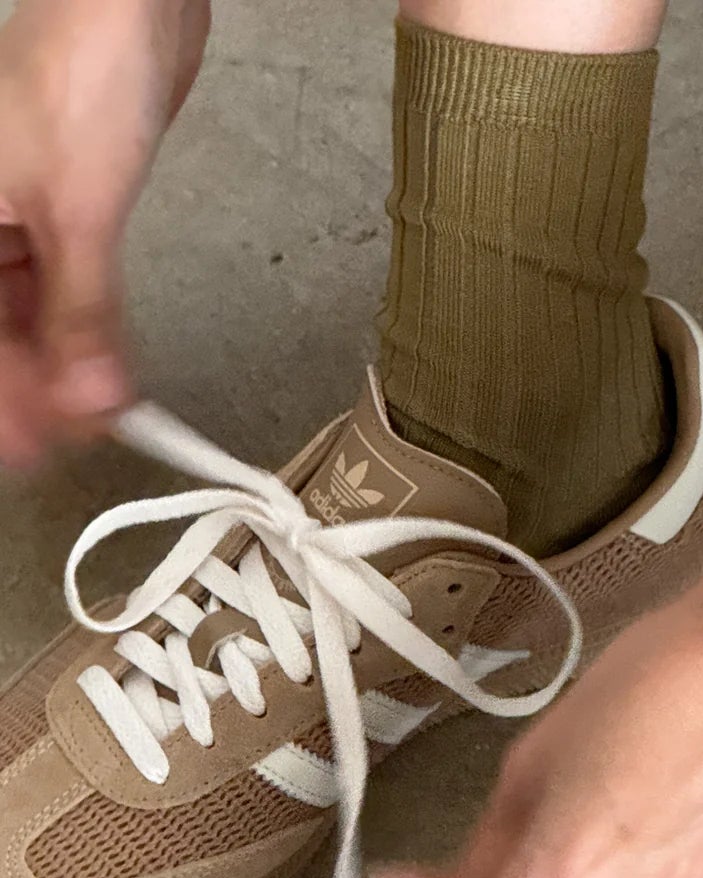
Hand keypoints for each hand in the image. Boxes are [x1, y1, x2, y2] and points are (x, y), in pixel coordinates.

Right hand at [0, 0, 209, 463]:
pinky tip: (103, 374)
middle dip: (28, 394)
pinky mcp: (44, 221)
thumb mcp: (80, 212)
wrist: (130, 3)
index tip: (37, 449)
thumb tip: (89, 402)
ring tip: (100, 416)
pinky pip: (47, 299)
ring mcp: (0, 226)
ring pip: (14, 325)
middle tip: (78, 439)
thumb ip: (82, 316)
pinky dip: (74, 337)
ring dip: (55, 374)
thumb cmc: (80, 72)